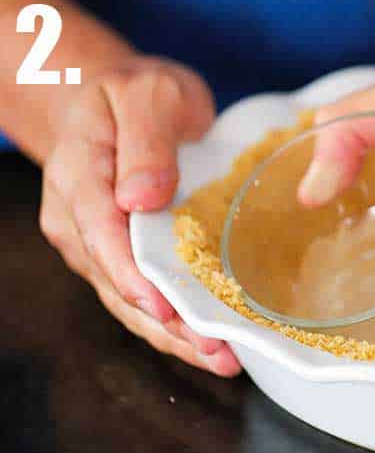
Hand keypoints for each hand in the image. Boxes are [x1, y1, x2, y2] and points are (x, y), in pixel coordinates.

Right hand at [40, 59, 240, 376]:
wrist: (115, 100)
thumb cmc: (135, 93)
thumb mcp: (150, 94)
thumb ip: (147, 141)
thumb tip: (141, 197)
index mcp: (79, 172)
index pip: (100, 232)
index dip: (131, 274)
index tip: (165, 306)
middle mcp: (75, 216)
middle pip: (115, 280)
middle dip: (165, 323)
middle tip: (216, 350)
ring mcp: (91, 243)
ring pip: (126, 300)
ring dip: (173, 336)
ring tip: (222, 359)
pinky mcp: (113, 257)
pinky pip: (140, 297)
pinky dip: (174, 325)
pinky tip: (210, 345)